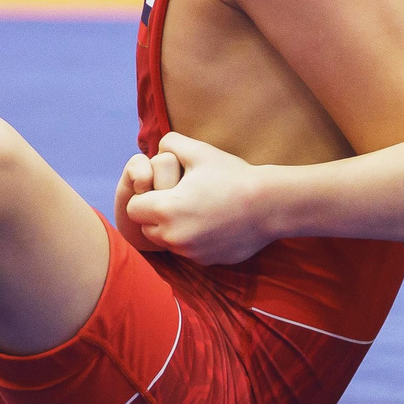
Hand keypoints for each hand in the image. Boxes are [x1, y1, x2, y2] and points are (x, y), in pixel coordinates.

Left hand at [122, 132, 275, 265]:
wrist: (270, 205)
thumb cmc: (233, 175)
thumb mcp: (199, 150)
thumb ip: (170, 142)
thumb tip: (157, 147)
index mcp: (166, 209)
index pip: (133, 208)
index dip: (145, 196)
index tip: (163, 189)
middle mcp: (173, 236)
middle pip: (146, 228)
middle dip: (156, 216)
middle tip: (179, 200)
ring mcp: (190, 252)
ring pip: (167, 242)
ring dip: (173, 230)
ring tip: (197, 211)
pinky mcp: (206, 261)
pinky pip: (188, 252)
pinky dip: (194, 241)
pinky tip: (213, 224)